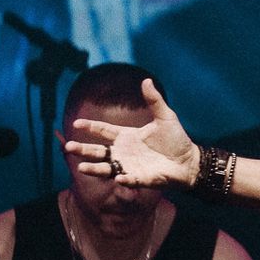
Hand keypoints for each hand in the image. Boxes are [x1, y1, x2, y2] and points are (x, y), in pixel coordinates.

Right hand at [66, 78, 198, 188]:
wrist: (189, 160)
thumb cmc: (176, 139)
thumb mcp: (165, 116)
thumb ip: (154, 100)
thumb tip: (146, 80)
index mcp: (126, 136)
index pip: (103, 131)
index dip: (90, 126)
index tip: (76, 123)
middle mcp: (123, 152)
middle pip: (98, 151)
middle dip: (83, 149)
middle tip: (69, 146)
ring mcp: (130, 166)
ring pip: (106, 168)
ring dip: (94, 168)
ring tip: (82, 167)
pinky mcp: (141, 179)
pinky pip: (130, 179)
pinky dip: (124, 179)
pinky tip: (118, 177)